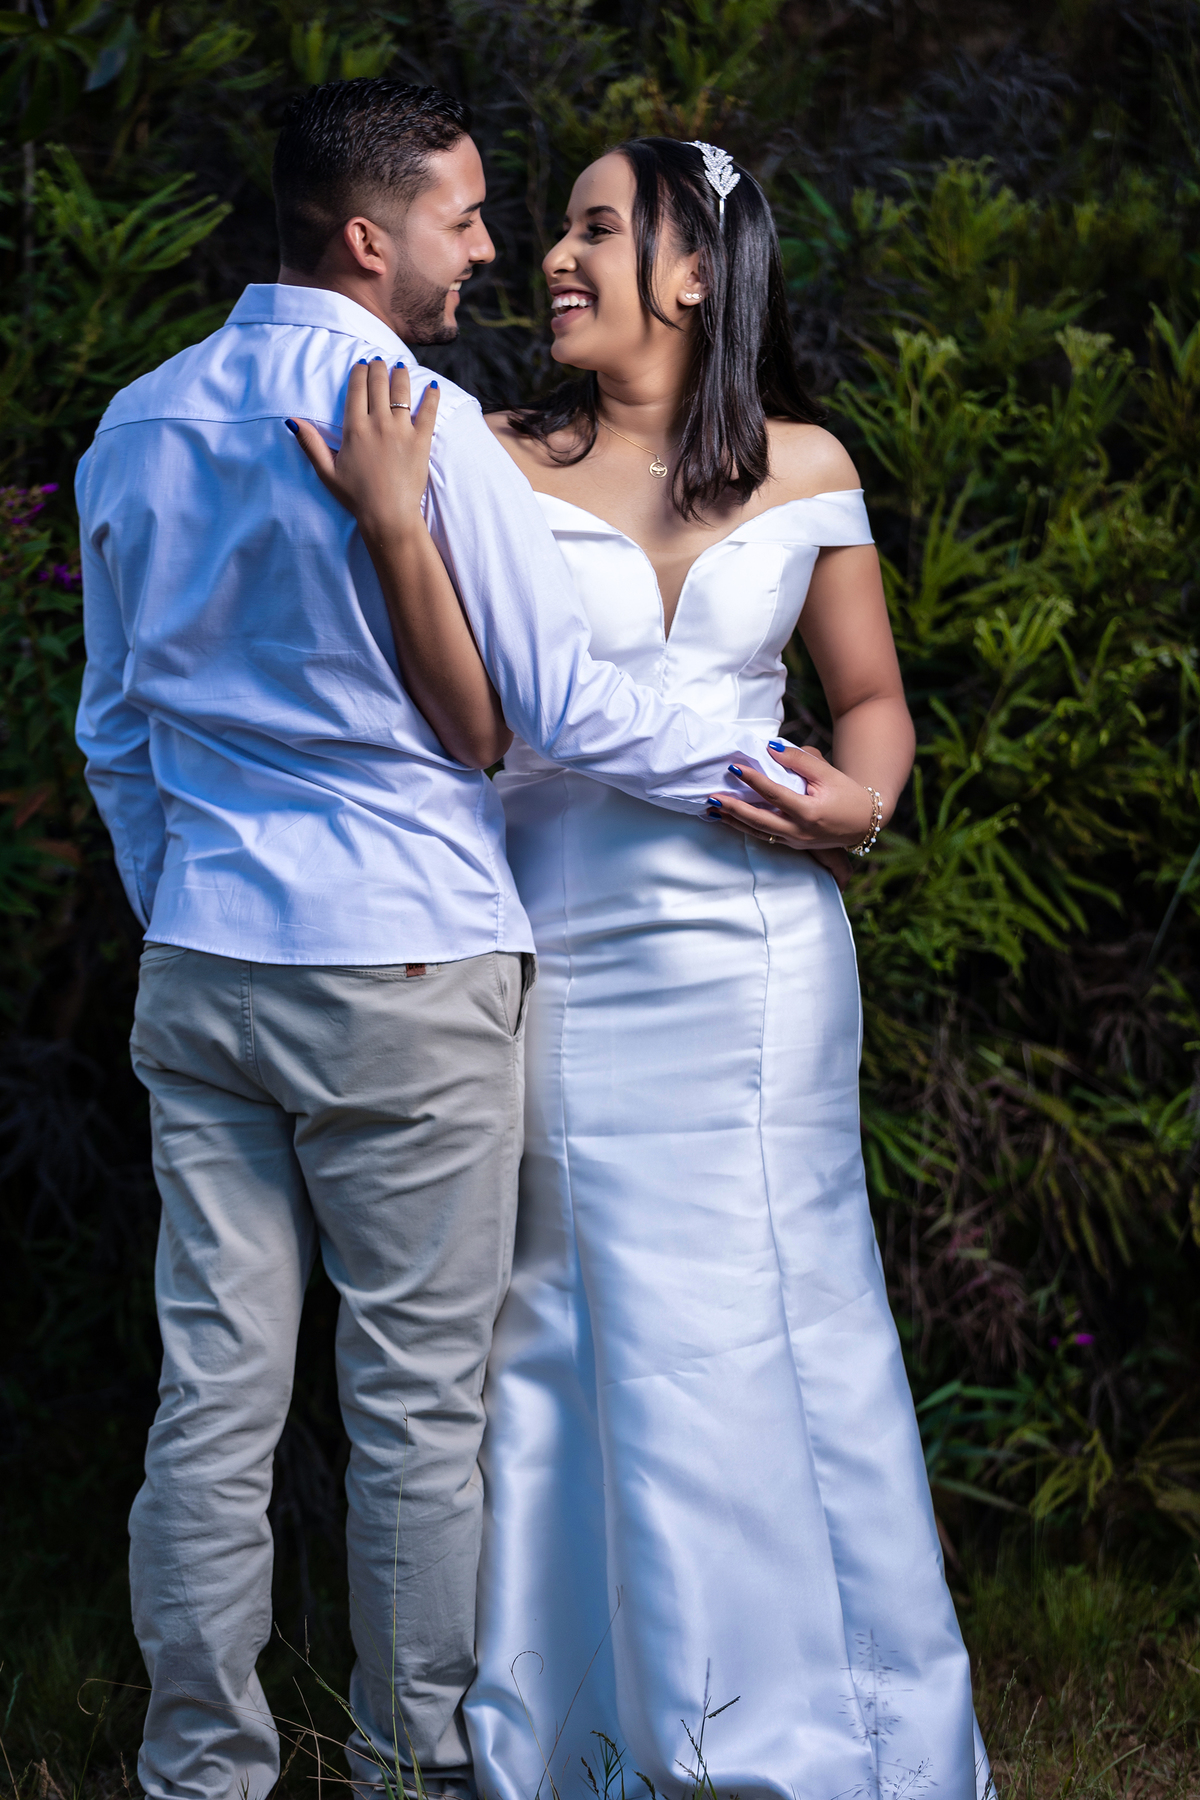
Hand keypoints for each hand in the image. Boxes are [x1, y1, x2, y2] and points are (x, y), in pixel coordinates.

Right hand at [287, 358, 438, 538]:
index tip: (361, 365)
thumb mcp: (327, 471)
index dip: (359, 372)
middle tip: (379, 361)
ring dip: (400, 375)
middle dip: (378, 367)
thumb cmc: (356, 497)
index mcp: (355, 428)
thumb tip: (292, 421)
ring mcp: (402, 430)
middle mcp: (378, 423)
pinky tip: (432, 387)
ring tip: (400, 367)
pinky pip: (429, 412)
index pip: (357, 388)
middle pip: (379, 383)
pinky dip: (431, 397)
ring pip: (402, 391)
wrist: (388, 516)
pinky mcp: (422, 441)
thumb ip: (310, 443)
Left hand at [707, 742, 876, 887]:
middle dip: (733, 809)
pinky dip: (745, 828)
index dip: (753, 780)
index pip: (775, 794)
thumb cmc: (846, 793)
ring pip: (758, 832)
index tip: (734, 767)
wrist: (864, 822)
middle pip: (760, 820)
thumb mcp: (827, 772)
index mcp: (810, 812)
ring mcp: (795, 841)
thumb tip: (770, 747)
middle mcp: (800, 831)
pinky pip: (764, 836)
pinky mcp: (793, 845)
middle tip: (711, 797)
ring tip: (712, 810)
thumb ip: (798, 760)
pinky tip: (729, 820)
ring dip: (733, 821)